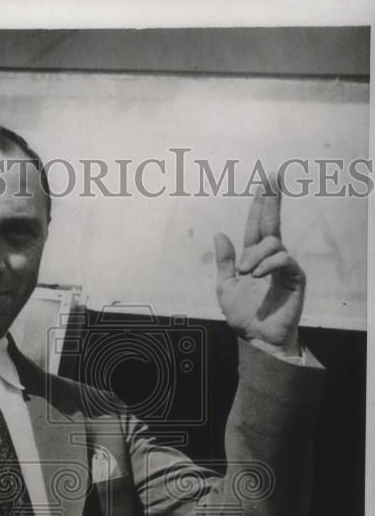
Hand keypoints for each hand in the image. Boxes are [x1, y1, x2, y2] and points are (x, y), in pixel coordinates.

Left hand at [213, 176, 304, 355]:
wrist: (257, 338)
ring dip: (255, 255)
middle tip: (272, 177)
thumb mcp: (226, 287)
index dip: (260, 205)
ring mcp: (284, 267)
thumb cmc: (244, 316)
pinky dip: (268, 264)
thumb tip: (220, 234)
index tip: (264, 183)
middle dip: (270, 200)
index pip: (257, 226)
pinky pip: (283, 260)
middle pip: (271, 223)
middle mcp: (270, 258)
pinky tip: (256, 275)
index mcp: (253, 258)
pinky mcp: (295, 277)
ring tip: (246, 272)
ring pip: (272, 244)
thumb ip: (224, 262)